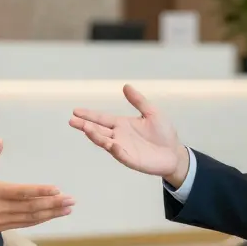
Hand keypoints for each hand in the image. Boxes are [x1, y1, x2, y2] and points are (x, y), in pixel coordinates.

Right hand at [0, 139, 73, 233]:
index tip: (57, 189)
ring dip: (50, 214)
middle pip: (31, 208)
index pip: (21, 193)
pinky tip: (49, 216)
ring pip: (30, 218)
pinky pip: (23, 224)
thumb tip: (0, 140)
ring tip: (67, 209)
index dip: (40, 192)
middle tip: (71, 201)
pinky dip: (38, 220)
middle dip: (53, 205)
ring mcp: (0, 220)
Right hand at [69, 84, 189, 184]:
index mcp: (122, 124)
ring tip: (85, 129)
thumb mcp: (151, 112)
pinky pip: (120, 154)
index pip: (101, 118)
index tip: (75, 111)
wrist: (174, 153)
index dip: (89, 115)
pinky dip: (114, 149)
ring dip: (95, 136)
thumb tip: (126, 86)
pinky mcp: (130, 159)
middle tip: (72, 120)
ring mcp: (123, 148)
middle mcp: (119, 136)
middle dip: (85, 125)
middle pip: (98, 130)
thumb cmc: (163, 133)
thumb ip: (138, 101)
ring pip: (105, 142)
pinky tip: (110, 143)